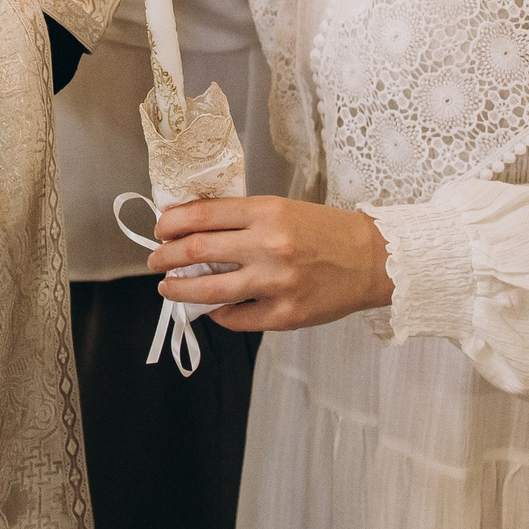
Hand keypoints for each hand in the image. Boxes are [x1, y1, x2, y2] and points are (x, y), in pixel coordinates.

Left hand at [146, 195, 392, 331]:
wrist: (373, 259)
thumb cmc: (324, 231)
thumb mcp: (281, 210)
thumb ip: (239, 220)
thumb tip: (191, 232)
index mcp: (266, 212)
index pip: (200, 215)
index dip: (170, 223)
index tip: (160, 229)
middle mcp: (269, 246)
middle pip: (196, 251)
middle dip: (165, 257)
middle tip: (155, 260)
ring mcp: (277, 283)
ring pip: (208, 291)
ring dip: (179, 290)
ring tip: (168, 288)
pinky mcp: (286, 315)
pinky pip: (236, 319)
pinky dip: (217, 314)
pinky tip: (211, 309)